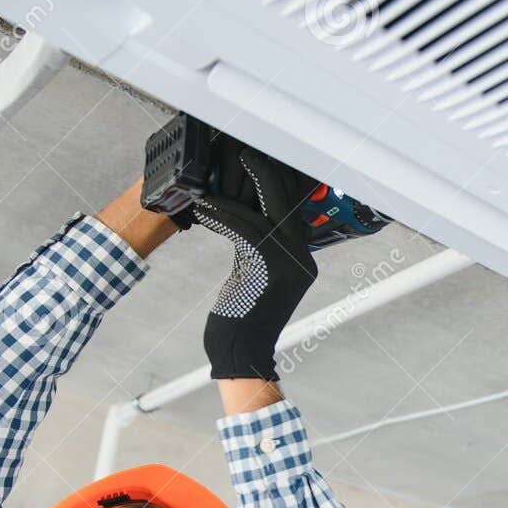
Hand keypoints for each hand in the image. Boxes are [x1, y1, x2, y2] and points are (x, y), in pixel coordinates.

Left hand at [202, 146, 318, 381]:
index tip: (257, 159)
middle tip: (244, 151)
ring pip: (268, 210)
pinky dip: (223, 214)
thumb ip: (256, 247)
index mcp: (302, 259)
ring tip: (223, 171)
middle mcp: (302, 259)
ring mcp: (290, 264)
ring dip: (241, 187)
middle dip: (266, 171)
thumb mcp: (254, 276)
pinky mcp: (269, 269)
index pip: (293, 208)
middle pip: (287, 201)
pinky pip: (246, 229)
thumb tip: (244, 213)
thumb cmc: (242, 319)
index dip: (276, 179)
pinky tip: (205, 206)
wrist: (242, 355)